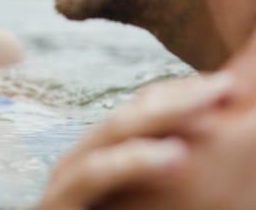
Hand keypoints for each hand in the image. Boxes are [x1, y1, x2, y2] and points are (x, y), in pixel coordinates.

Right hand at [35, 71, 235, 209]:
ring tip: (207, 109)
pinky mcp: (58, 205)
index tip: (226, 88)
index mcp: (106, 159)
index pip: (143, 113)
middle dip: (179, 97)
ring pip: (111, 135)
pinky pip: (94, 175)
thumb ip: (167, 173)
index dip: (181, 95)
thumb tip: (196, 155)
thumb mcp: (146, 206)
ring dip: (161, 118)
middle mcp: (83, 161)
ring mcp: (67, 180)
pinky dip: (134, 160)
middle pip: (130, 116)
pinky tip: (175, 155)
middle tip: (225, 86)